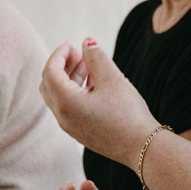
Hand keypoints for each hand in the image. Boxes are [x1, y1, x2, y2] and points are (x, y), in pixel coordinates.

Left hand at [40, 39, 157, 164]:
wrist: (141, 146)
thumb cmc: (127, 113)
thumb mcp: (113, 79)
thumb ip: (96, 57)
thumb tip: (86, 43)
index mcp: (66, 103)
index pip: (50, 72)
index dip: (59, 54)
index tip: (72, 44)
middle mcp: (62, 116)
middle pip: (49, 84)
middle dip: (61, 65)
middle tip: (78, 53)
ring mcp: (70, 126)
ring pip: (58, 96)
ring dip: (68, 77)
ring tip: (88, 65)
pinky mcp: (80, 131)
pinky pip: (68, 106)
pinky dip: (74, 90)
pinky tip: (94, 83)